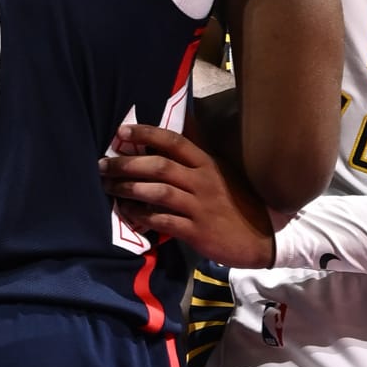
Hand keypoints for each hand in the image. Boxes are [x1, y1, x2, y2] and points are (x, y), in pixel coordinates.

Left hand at [99, 124, 275, 266]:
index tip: (121, 131)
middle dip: (126, 164)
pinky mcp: (197, 231)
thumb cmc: (237, 203)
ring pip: (157, 192)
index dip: (145, 134)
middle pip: (159, 166)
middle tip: (102, 165)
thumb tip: (178, 129)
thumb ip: (196, 158)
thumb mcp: (221, 173)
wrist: (264, 237)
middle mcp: (203, 181)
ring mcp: (200, 206)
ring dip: (129, 189)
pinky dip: (142, 216)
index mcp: (207, 163)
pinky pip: (162, 221)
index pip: (173, 141)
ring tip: (109, 187)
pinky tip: (129, 213)